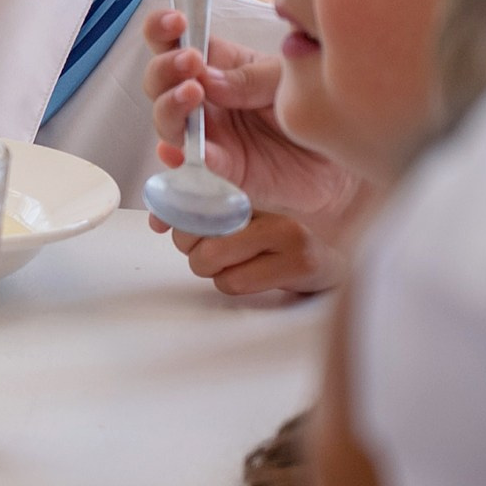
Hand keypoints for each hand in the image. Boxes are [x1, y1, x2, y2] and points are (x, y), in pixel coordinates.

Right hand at [141, 10, 364, 221]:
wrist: (345, 159)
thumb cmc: (318, 107)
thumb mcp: (289, 80)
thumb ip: (250, 78)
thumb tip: (206, 80)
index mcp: (220, 66)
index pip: (176, 43)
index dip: (163, 29)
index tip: (175, 21)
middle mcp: (205, 99)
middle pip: (160, 80)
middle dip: (165, 67)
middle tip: (189, 62)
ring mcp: (208, 133)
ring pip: (165, 118)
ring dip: (169, 104)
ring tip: (193, 93)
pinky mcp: (219, 167)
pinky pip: (190, 161)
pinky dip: (180, 153)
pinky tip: (183, 148)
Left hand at [166, 210, 349, 297]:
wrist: (329, 268)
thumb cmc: (274, 248)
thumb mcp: (240, 224)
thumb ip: (202, 217)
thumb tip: (156, 219)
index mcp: (254, 200)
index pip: (199, 203)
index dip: (180, 223)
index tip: (183, 235)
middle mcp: (274, 215)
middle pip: (201, 238)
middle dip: (197, 255)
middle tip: (213, 257)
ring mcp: (292, 238)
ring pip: (213, 262)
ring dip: (217, 274)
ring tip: (239, 267)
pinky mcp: (301, 264)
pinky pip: (236, 282)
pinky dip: (234, 285)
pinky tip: (255, 277)